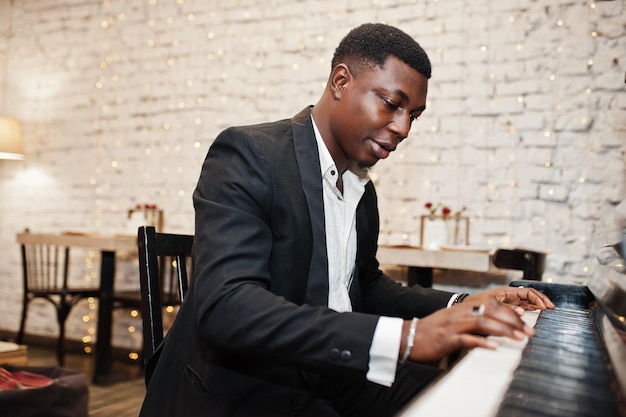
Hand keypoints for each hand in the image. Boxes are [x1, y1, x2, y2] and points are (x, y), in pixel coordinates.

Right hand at [403, 299, 534, 362]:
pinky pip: (467, 339)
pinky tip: (494, 347)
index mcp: (463, 307)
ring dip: (503, 330)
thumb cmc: (433, 330)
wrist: (409, 336)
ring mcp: (454, 325)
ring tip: (519, 339)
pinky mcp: (447, 339)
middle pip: (492, 311)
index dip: (512, 313)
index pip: (493, 305)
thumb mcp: (455, 320)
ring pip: (483, 322)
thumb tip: (496, 323)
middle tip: (529, 332)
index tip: (526, 322)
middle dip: (513, 321)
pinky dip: (482, 342)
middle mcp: (460, 313)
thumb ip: (474, 319)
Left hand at [463, 286, 554, 314]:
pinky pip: (522, 308)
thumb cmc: (474, 305)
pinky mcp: (507, 309)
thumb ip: (505, 309)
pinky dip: (530, 311)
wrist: (463, 311)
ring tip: (546, 313)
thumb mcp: (489, 307)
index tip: (547, 306)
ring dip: (537, 307)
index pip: (528, 291)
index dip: (539, 298)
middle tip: (551, 309)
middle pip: (530, 296)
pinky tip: (535, 315)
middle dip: (541, 301)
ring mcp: (509, 302)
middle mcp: (509, 296)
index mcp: (505, 291)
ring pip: (527, 302)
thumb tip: (521, 312)